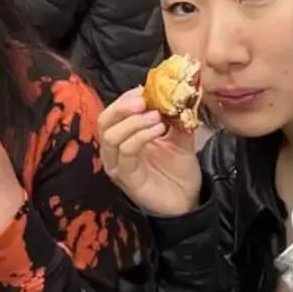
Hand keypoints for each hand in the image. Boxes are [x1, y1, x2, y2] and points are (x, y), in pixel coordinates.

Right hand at [98, 88, 201, 216]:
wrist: (189, 201)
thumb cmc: (178, 170)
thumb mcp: (179, 137)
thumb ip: (175, 117)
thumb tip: (177, 94)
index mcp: (123, 138)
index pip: (112, 113)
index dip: (124, 99)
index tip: (144, 90)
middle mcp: (114, 151)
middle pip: (104, 122)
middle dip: (122, 107)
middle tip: (144, 101)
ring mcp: (118, 165)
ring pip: (111, 136)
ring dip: (133, 122)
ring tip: (156, 117)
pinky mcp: (126, 178)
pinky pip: (126, 152)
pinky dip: (140, 136)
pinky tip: (158, 130)